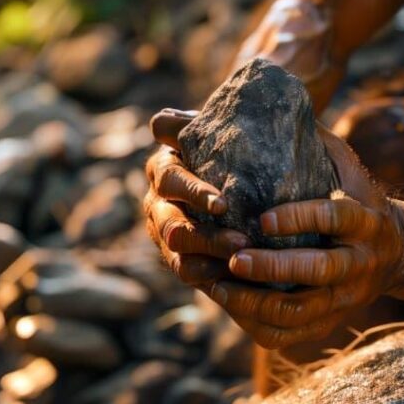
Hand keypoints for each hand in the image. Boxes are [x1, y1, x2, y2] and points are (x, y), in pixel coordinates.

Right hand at [143, 109, 250, 290]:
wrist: (245, 176)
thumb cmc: (234, 147)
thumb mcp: (219, 131)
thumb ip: (192, 125)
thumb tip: (162, 123)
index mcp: (164, 168)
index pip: (171, 180)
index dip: (194, 193)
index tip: (223, 204)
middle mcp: (158, 203)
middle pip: (173, 225)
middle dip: (206, 235)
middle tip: (242, 241)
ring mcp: (167, 235)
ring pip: (180, 254)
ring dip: (210, 259)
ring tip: (243, 262)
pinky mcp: (182, 260)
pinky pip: (190, 274)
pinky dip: (213, 278)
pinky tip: (241, 279)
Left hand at [217, 126, 403, 349]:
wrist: (400, 251)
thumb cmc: (359, 195)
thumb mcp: (344, 163)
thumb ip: (308, 137)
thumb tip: (255, 99)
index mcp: (365, 219)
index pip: (334, 218)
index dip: (300, 218)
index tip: (263, 219)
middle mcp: (360, 261)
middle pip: (319, 272)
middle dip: (274, 268)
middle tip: (233, 259)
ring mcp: (348, 296)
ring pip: (303, 310)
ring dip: (258, 302)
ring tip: (220, 284)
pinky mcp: (333, 319)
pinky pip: (294, 334)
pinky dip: (260, 325)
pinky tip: (231, 305)